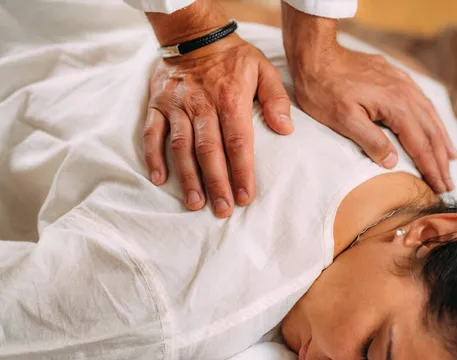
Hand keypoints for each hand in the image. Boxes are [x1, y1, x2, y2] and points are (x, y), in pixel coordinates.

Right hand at [144, 6, 292, 216]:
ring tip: (195, 204)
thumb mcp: (263, 69)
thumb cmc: (233, 57)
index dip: (242, 172)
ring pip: (181, 147)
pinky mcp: (157, 104)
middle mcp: (202, 105)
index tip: (246, 197)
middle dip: (217, 183)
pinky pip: (152, 133)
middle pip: (209, 150)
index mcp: (231, 99)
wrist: (194, 33)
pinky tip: (159, 179)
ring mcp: (176, 105)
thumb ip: (276, 100)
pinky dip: (153, 156)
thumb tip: (286, 130)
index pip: (238, 142)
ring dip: (188, 177)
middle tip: (223, 210)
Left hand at [282, 4, 456, 192]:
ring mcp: (403, 83)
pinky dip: (433, 120)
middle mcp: (407, 94)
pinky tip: (434, 127)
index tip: (440, 188)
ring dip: (442, 141)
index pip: (420, 145)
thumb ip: (371, 141)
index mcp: (397, 107)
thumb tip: (393, 163)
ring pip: (430, 116)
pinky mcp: (397, 77)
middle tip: (449, 184)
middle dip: (441, 160)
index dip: (431, 168)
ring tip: (450, 160)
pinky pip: (422, 102)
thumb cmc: (324, 89)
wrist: (316, 54)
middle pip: (431, 133)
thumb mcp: (344, 120)